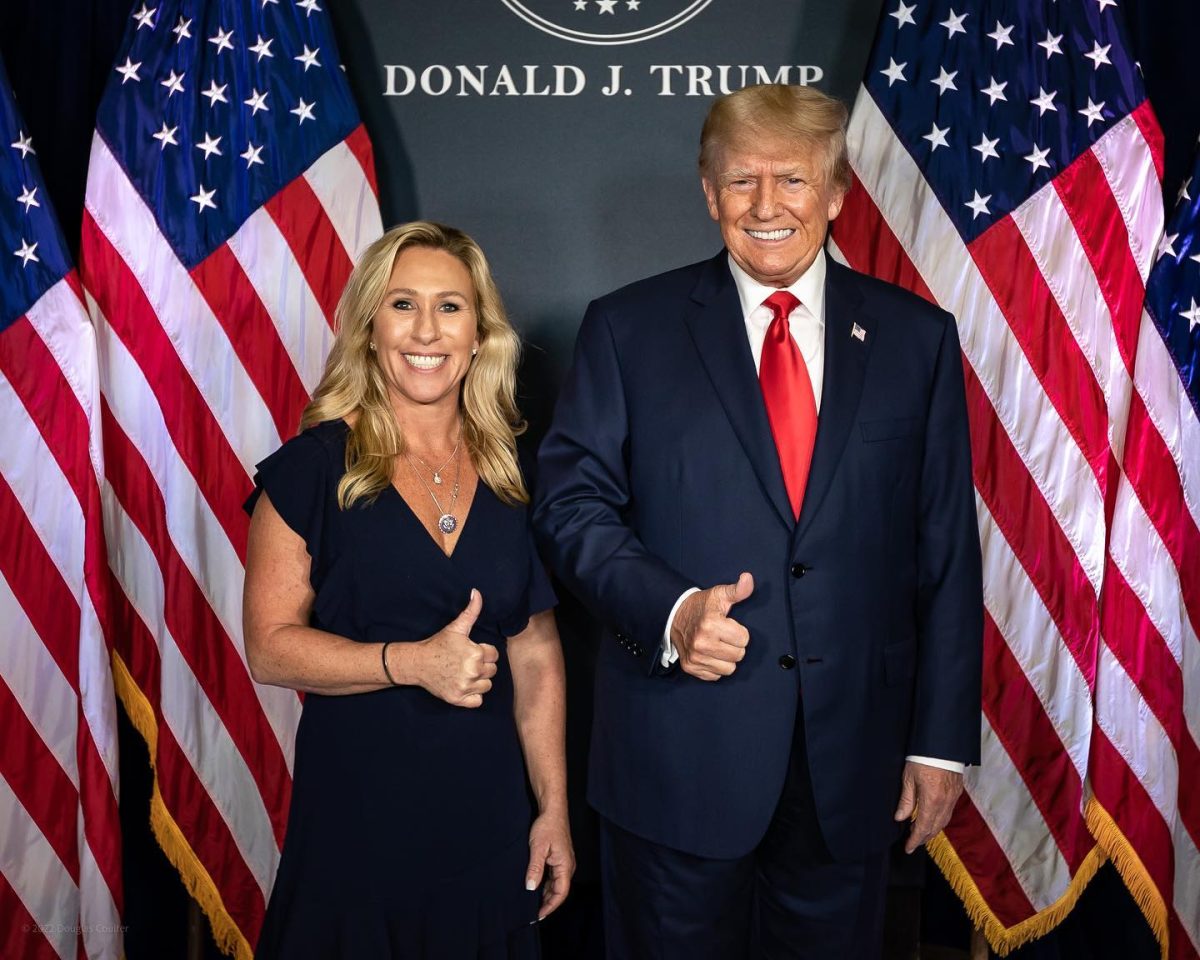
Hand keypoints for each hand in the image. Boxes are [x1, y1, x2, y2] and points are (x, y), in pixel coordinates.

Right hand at [415, 589, 497, 707]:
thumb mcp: (456, 627)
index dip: (483, 652)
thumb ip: (471, 611)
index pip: (494, 655)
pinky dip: (472, 696)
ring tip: (464, 673)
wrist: (417, 663)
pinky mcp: (458, 699)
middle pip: (492, 671)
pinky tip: (463, 685)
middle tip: (465, 662)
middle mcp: (473, 671)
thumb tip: (477, 592)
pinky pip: (478, 701)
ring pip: (487, 686)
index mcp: (476, 653)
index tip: (469, 651)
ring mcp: (465, 687)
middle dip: (482, 666)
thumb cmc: (438, 644)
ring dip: (479, 681)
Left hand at [525, 807, 574, 919]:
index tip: (538, 915)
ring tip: (532, 902)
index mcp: (565, 866)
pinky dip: (545, 884)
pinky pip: (554, 877)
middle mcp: (567, 866)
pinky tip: (535, 886)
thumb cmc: (547, 826)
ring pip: (556, 884)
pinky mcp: (559, 858)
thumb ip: (535, 868)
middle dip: (547, 903)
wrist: (552, 810)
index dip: (550, 906)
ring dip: (545, 894)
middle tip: (532, 912)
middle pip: (559, 891)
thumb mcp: (538, 848)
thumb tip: (530, 888)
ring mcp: (564, 862)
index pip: (560, 893)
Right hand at [670, 572, 753, 680]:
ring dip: (726, 658)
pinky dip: (714, 667)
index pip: (744, 639)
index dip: (739, 631)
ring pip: (729, 669)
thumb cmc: (701, 606)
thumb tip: (748, 578)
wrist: (674, 615)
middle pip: (738, 655)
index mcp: (711, 624)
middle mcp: (701, 643)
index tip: (729, 626)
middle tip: (723, 636)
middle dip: (734, 646)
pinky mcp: (690, 667)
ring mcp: (695, 657)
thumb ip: (737, 590)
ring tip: (717, 646)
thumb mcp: (719, 595)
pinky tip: (709, 654)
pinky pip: (715, 676)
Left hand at [894, 760, 963, 852]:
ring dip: (932, 830)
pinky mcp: (957, 792)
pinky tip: (931, 818)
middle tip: (912, 842)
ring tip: (919, 832)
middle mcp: (945, 803)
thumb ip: (906, 800)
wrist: (942, 744)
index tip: (908, 848)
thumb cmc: (922, 758)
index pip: (923, 828)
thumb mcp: (908, 778)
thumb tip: (900, 818)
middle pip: (935, 828)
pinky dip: (939, 820)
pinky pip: (949, 812)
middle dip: (923, 838)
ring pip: (943, 822)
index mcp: (932, 801)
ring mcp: (953, 798)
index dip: (915, 840)